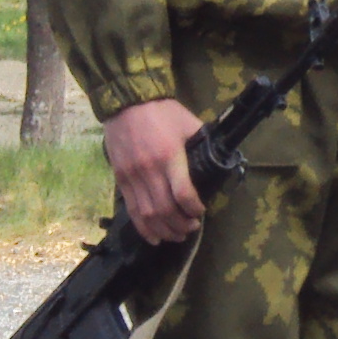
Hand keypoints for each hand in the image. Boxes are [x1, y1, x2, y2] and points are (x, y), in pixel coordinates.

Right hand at [102, 96, 208, 245]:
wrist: (126, 101)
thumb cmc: (162, 111)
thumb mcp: (188, 124)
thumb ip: (201, 144)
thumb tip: (217, 160)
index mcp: (169, 156)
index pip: (183, 193)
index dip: (194, 208)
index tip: (201, 212)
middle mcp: (149, 170)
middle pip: (165, 210)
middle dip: (181, 225)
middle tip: (191, 228)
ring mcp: (132, 176)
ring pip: (148, 215)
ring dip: (164, 230)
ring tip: (177, 236)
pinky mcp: (120, 179)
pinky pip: (132, 210)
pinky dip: (144, 227)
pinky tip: (154, 237)